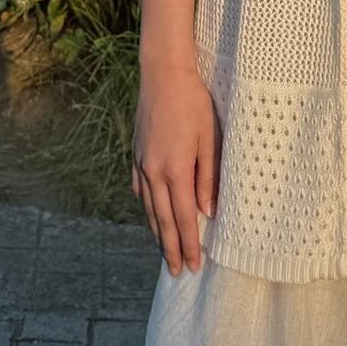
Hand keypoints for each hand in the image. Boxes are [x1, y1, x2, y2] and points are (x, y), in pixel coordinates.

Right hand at [132, 65, 219, 274]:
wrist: (163, 74)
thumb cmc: (193, 102)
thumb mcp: (210, 138)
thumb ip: (208, 176)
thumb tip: (208, 210)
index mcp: (175, 169)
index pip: (184, 217)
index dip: (189, 243)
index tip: (194, 264)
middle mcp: (153, 172)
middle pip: (162, 220)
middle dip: (171, 248)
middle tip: (178, 271)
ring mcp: (141, 163)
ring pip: (149, 208)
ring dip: (157, 232)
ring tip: (165, 251)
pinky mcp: (136, 154)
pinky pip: (140, 190)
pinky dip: (147, 207)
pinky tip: (152, 213)